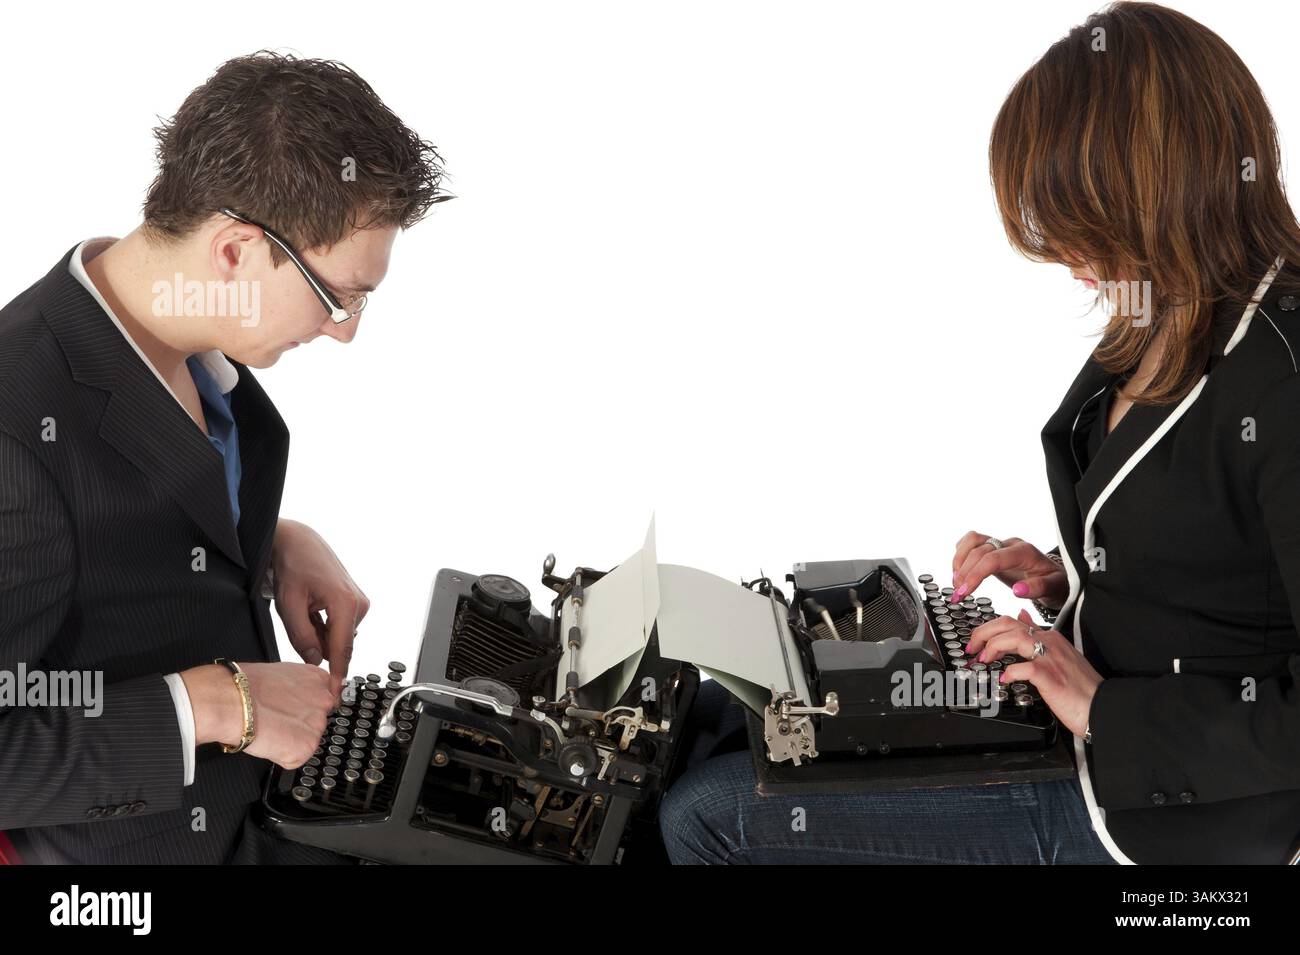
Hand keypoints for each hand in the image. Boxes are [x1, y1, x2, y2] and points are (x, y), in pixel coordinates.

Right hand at [181, 662, 335, 768]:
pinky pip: (295, 758)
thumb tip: (294, 698)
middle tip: (275, 720)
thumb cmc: (244, 686)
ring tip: (268, 728)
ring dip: (289, 740)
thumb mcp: (280, 674)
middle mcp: (324, 700)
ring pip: (306, 740)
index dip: (302, 708)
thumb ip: (298, 687)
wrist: (230, 702)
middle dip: (298, 725)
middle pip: (317, 721)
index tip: (290, 711)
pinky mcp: (306, 747)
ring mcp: (317, 725)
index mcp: (317, 678)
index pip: (322, 699)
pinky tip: (268, 741)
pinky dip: (281, 756)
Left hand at [270, 519, 369, 693]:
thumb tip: (315, 661)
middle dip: (319, 646)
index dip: (336, 675)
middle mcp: (359, 604)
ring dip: (319, 634)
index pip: (342, 650)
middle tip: (297, 624)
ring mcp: (360, 602)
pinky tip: (311, 608)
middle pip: (339, 644)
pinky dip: (323, 626)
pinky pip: (340, 626)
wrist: (298, 541)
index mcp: (346, 604)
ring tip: (303, 609)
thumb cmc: (292, 566)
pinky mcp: (356, 601)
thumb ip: (302, 637)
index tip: (334, 695)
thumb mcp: (288, 605)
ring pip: (338, 637)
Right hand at [950, 531, 1066, 608]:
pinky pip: (971, 542)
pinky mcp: (993, 548)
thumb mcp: (1054, 589)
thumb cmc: (1055, 583)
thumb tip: (1018, 590)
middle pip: (978, 549)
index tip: (965, 592)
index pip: (993, 558)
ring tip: (957, 583)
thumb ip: (1038, 588)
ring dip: (959, 561)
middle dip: (964, 572)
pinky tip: (960, 572)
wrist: (1056, 577)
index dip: (975, 574)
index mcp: (1024, 553)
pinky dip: (961, 555)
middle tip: (958, 594)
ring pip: (972, 540)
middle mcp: (1010, 544)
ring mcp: (1001, 544)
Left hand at [965, 609, 1101, 736]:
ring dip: (992, 648)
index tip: (977, 644)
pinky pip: (1024, 668)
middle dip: (983, 633)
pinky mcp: (1051, 677)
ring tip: (984, 660)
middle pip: (1008, 624)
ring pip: (1014, 638)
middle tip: (972, 649)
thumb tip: (1022, 617)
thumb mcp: (1058, 654)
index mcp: (1049, 637)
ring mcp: (1050, 659)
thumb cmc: (1080, 687)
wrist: (1102, 707)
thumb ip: (1038, 635)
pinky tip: (1005, 679)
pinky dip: (1010, 671)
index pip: (1011, 622)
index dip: (988, 630)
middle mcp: (1049, 643)